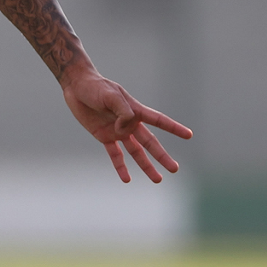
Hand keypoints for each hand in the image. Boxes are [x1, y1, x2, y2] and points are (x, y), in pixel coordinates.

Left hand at [61, 66, 192, 183]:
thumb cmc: (96, 87)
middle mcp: (129, 123)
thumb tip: (125, 129)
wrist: (77, 86)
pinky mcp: (104, 137)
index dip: (174, 128)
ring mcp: (118, 131)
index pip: (159, 121)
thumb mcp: (110, 96)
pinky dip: (120, 167)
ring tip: (158, 179)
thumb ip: (122, 112)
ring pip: (136, 152)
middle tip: (175, 169)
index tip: (189, 135)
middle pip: (150, 143)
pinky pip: (115, 155)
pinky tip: (126, 179)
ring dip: (146, 166)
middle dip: (162, 156)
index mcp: (135, 110)